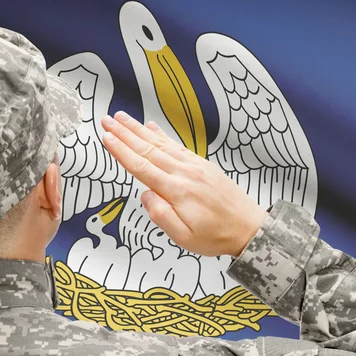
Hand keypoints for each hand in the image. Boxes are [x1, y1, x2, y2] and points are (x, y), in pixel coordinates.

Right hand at [100, 112, 267, 256]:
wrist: (249, 228)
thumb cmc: (215, 236)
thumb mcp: (184, 237)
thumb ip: (161, 216)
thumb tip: (145, 195)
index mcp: (176, 191)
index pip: (142, 167)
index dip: (121, 151)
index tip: (106, 137)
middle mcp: (184, 173)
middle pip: (148, 149)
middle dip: (125, 134)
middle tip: (107, 119)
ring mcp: (195, 166)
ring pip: (161, 144)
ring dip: (139, 130)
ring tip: (122, 118)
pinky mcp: (203, 165)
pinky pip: (178, 146)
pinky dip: (162, 135)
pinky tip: (152, 127)